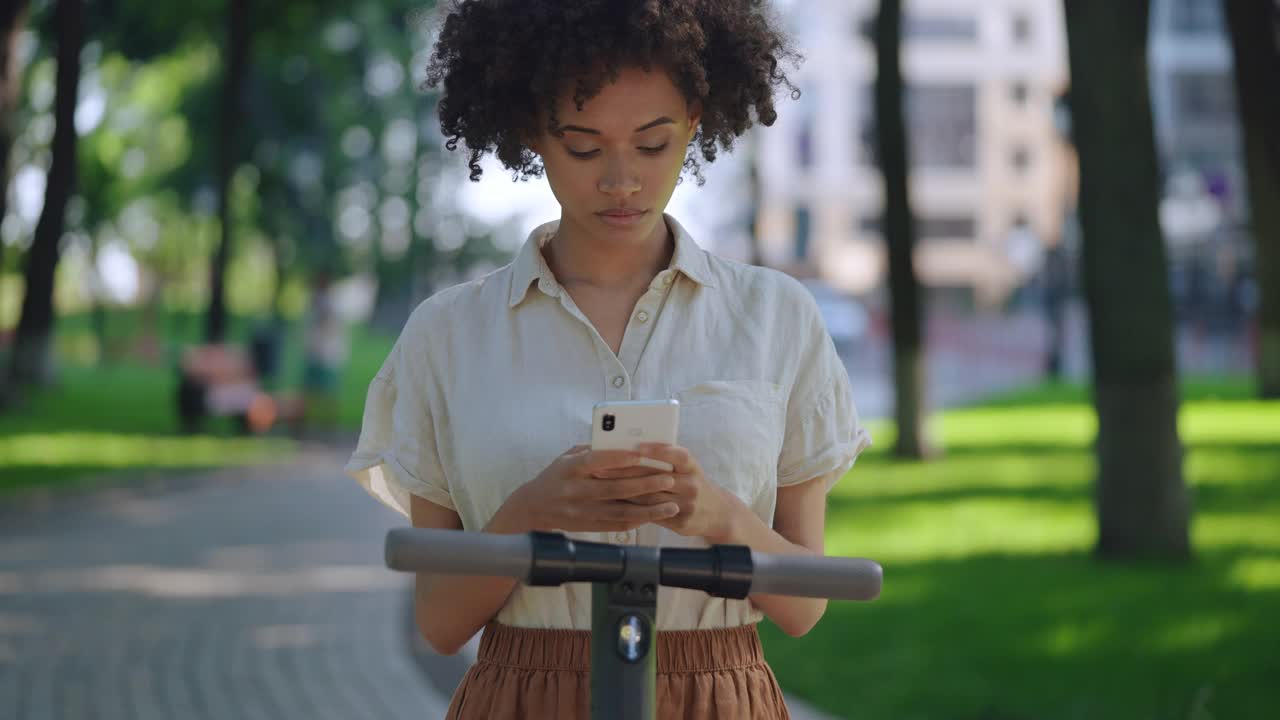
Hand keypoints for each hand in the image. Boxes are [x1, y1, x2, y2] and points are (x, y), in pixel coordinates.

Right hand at [509, 445, 680, 532]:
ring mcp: (581, 512)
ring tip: (671, 506)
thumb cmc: (557, 476)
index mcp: (569, 469)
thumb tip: (624, 441)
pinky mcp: (587, 526)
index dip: (618, 459)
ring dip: (648, 510)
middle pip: (614, 488)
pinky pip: (616, 525)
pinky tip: (654, 517)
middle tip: (669, 479)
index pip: (595, 461)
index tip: (641, 455)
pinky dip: (637, 521)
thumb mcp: (567, 457)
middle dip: (645, 485)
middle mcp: (575, 491)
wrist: (534, 507)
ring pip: (620, 512)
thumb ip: (592, 450)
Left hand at [597, 443, 732, 539]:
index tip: (637, 446)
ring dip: (624, 490)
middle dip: (626, 471)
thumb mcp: (687, 468)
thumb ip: (666, 460)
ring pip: (650, 498)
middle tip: (600, 467)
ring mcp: (687, 505)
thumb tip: (630, 446)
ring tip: (601, 484)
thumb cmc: (693, 484)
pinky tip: (615, 502)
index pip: (678, 455)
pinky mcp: (681, 523)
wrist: (718, 513)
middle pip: (656, 477)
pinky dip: (632, 508)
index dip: (658, 450)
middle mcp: (692, 485)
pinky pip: (652, 515)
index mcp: (692, 467)